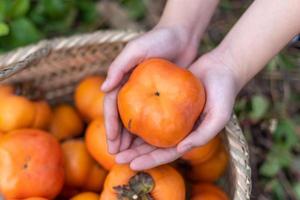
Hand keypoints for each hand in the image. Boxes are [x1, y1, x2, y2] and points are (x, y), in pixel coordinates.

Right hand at [101, 25, 198, 154]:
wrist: (182, 36)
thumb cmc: (159, 39)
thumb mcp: (137, 49)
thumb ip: (119, 66)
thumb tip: (103, 89)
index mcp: (122, 80)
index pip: (112, 107)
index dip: (110, 125)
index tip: (112, 143)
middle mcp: (132, 90)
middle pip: (123, 118)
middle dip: (118, 138)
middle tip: (119, 156)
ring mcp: (147, 94)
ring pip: (138, 121)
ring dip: (132, 139)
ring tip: (132, 156)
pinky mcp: (162, 96)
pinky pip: (155, 117)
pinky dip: (151, 131)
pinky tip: (152, 144)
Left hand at [114, 52, 240, 169]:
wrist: (221, 68)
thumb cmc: (224, 93)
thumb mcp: (219, 116)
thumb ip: (203, 135)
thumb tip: (179, 150)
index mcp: (189, 137)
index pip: (168, 154)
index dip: (151, 161)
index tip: (132, 165)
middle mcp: (178, 129)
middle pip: (154, 146)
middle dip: (136, 155)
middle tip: (117, 159)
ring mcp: (171, 115)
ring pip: (149, 130)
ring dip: (132, 139)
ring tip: (114, 144)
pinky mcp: (165, 100)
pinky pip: (148, 110)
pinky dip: (137, 117)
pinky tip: (122, 119)